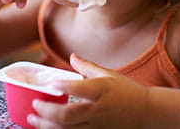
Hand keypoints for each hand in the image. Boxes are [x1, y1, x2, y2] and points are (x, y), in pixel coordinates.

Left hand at [28, 54, 148, 128]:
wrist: (147, 113)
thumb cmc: (127, 91)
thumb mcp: (109, 74)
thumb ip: (87, 67)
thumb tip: (72, 56)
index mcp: (101, 90)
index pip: (80, 88)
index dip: (63, 87)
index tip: (51, 84)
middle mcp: (98, 109)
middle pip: (67, 115)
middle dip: (46, 112)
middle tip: (34, 105)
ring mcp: (97, 125)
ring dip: (46, 126)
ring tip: (32, 120)